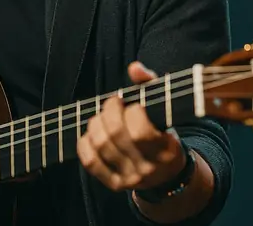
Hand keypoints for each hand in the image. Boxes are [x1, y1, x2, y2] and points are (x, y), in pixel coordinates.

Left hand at [76, 62, 187, 193]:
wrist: (167, 175)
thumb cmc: (163, 133)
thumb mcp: (165, 110)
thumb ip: (151, 85)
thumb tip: (134, 68)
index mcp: (165, 151)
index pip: (140, 132)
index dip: (131, 112)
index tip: (131, 103)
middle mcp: (148, 169)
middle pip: (115, 136)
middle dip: (109, 112)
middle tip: (113, 103)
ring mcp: (130, 179)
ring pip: (100, 146)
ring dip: (96, 124)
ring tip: (102, 116)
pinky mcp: (114, 184)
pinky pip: (90, 162)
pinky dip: (85, 143)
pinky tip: (91, 133)